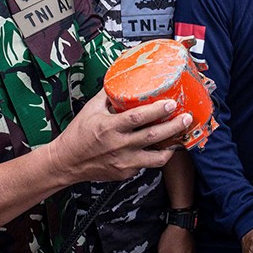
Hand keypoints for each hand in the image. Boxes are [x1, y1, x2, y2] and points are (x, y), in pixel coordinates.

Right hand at [48, 90, 192, 183]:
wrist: (67, 162)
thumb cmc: (78, 135)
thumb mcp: (90, 109)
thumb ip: (108, 95)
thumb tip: (122, 79)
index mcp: (109, 127)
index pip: (138, 117)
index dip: (157, 110)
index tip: (170, 103)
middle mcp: (119, 146)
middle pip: (153, 136)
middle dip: (173, 126)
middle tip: (186, 118)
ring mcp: (124, 162)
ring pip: (156, 158)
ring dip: (171, 147)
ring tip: (181, 137)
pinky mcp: (126, 173)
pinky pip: (145, 165)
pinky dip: (154, 156)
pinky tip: (161, 148)